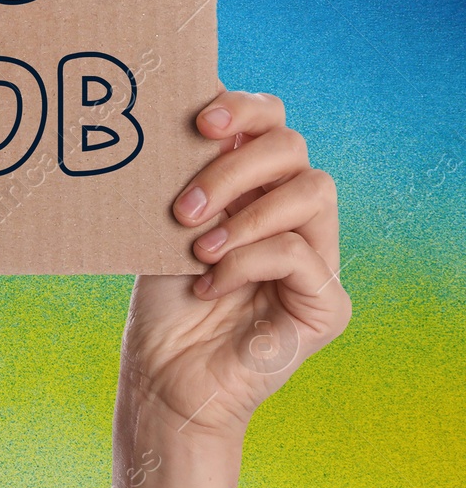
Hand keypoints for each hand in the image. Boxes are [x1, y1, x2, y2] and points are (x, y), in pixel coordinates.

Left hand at [122, 89, 351, 445]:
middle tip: (184, 207)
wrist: (161, 377)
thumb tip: (184, 117)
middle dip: (233, 167)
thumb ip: (185, 178)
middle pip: (292, 147)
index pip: (272, 124)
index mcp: (256, 190)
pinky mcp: (326, 304)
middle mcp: (292, 217)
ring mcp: (317, 259)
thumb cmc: (162, 302)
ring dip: (244, 214)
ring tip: (197, 246)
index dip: (243, 109)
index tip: (199, 121)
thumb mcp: (164, 228)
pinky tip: (209, 284)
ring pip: (312, 191)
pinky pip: (299, 254)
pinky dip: (246, 262)